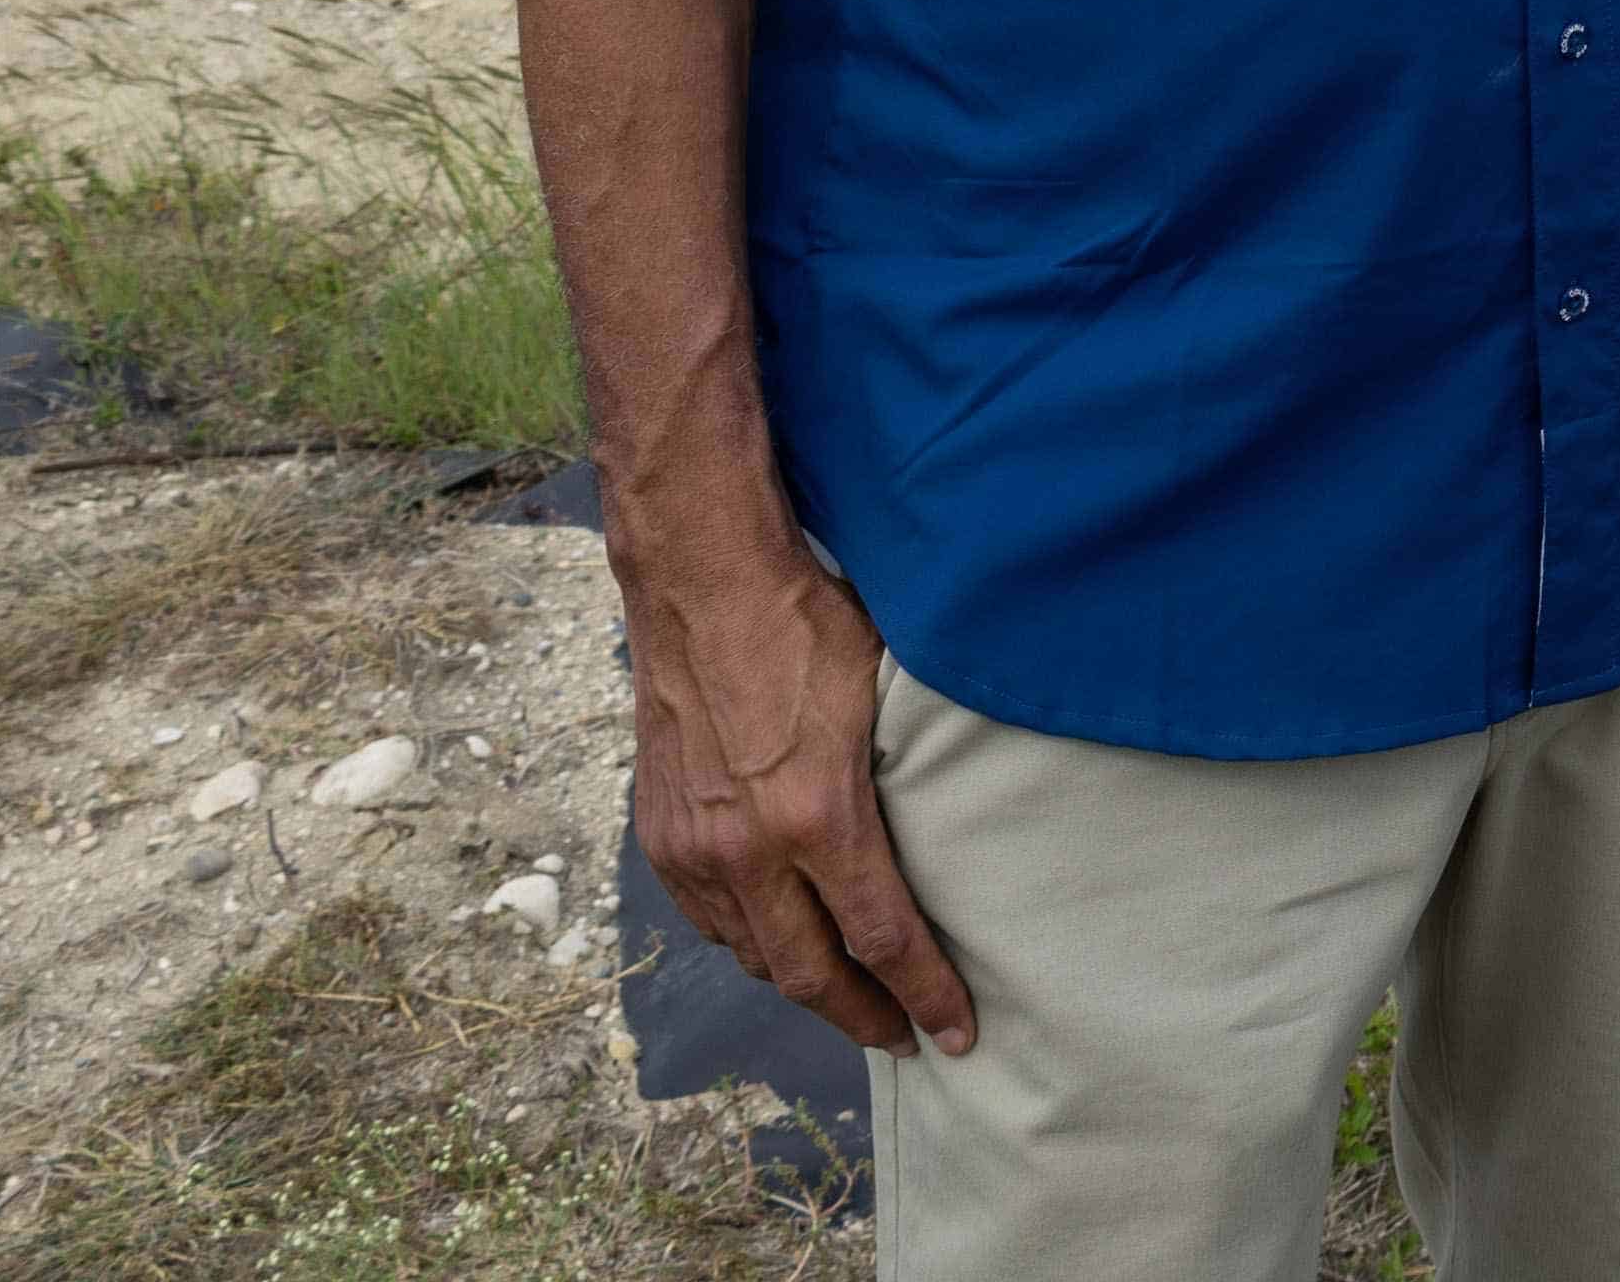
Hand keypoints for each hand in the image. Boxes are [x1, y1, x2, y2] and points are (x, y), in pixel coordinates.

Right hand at [629, 554, 977, 1055]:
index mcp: (817, 816)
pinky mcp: (661, 834)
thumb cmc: (806, 622)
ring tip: (847, 996)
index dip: (925, 994)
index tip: (958, 1033)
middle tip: (903, 1037)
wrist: (700, 582)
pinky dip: (749, 942)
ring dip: (803, 984)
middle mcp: (748, 849)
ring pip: (753, 954)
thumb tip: (958, 817)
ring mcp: (696, 847)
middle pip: (810, 972)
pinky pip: (709, 919)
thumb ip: (909, 772)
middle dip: (863, 1016)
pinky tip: (779, 941)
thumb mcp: (886, 693)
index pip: (883, 938)